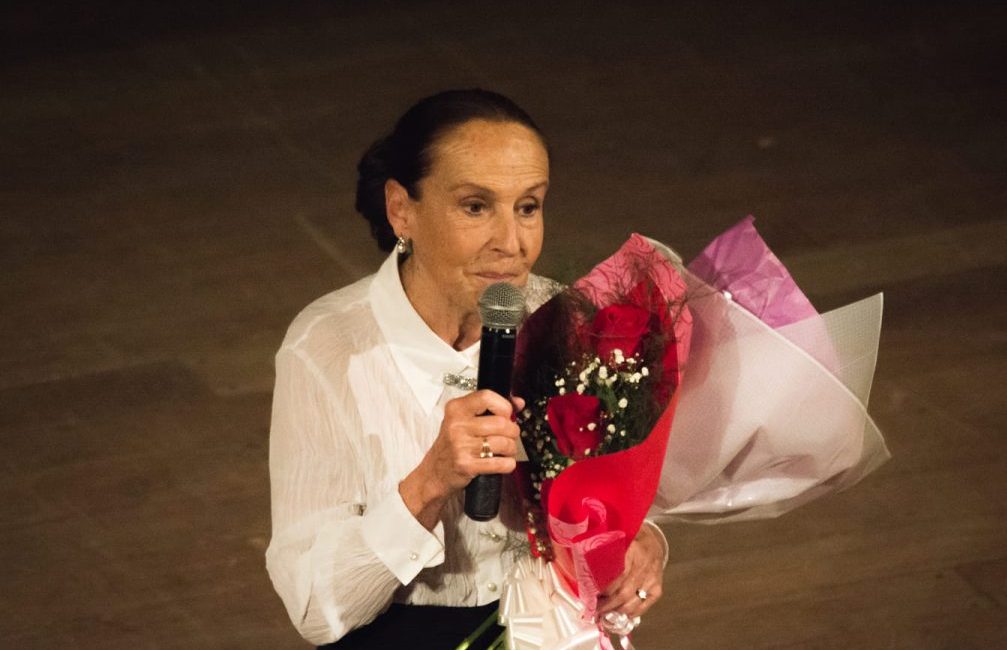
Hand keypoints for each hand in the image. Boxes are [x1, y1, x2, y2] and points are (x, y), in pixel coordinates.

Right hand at [400, 390, 523, 528]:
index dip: (504, 406)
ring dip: (511, 449)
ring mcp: (460, 445)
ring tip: (505, 450)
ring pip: (504, 443)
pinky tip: (502, 462)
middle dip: (512, 432)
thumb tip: (518, 402)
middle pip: (501, 423)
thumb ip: (491, 408)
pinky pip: (500, 463)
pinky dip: (508, 464)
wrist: (434, 473)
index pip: (487, 397)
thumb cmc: (451, 445)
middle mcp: (456, 425)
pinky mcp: (466, 465)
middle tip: (508, 436)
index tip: (506, 414)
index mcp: (456, 409)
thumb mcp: (464, 421)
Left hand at [596, 523, 665, 618]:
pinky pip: (644, 604)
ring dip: (615, 610)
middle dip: (606, 603)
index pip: (617, 573)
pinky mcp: (657, 587)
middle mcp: (643, 564)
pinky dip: (631, 612)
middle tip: (592, 607)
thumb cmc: (631, 538)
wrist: (652, 540)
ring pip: (632, 601)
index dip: (604, 587)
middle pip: (623, 591)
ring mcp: (652, 577)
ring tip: (602, 612)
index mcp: (632, 548)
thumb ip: (604, 544)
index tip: (590, 592)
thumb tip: (581, 554)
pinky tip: (620, 614)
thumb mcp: (618, 535)